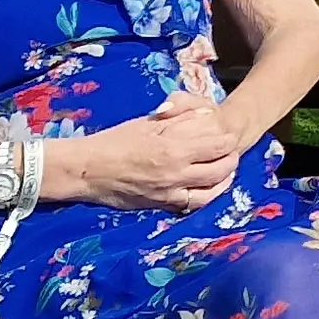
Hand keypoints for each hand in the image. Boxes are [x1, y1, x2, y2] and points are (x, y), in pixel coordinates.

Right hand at [53, 95, 242, 211]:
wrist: (86, 170)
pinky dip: (203, 198)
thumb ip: (179, 119)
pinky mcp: (159, 205)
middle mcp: (175, 175)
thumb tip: (206, 113)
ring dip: (222, 183)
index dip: (228, 141)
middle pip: (219, 171)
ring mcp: (167, 194)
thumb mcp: (148, 123)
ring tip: (226, 174)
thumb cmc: (114, 141)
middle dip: (230, 161)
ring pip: (209, 194)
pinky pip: (189, 205)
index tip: (229, 137)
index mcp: (173, 150)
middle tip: (231, 154)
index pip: (217, 147)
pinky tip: (206, 190)